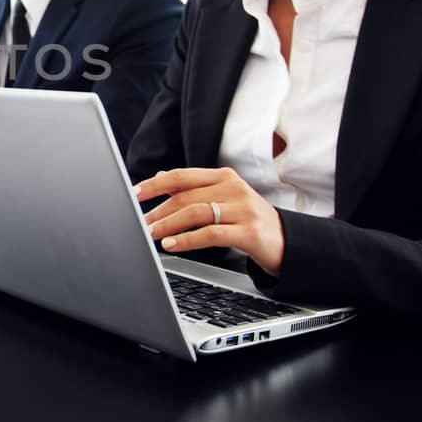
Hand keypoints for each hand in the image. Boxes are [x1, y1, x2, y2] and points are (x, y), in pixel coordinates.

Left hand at [133, 167, 284, 275]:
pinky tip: (172, 245)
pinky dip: (187, 240)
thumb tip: (160, 177)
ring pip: (195, 213)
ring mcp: (243, 209)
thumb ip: (194, 189)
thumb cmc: (249, 220)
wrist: (287, 242)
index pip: (182, 176)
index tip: (135, 193)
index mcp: (224, 176)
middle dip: (158, 211)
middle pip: (185, 196)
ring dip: (168, 225)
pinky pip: (211, 234)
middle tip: (140, 223)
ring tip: (151, 234)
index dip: (155, 184)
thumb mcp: (224, 198)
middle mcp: (234, 188)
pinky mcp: (249, 232)